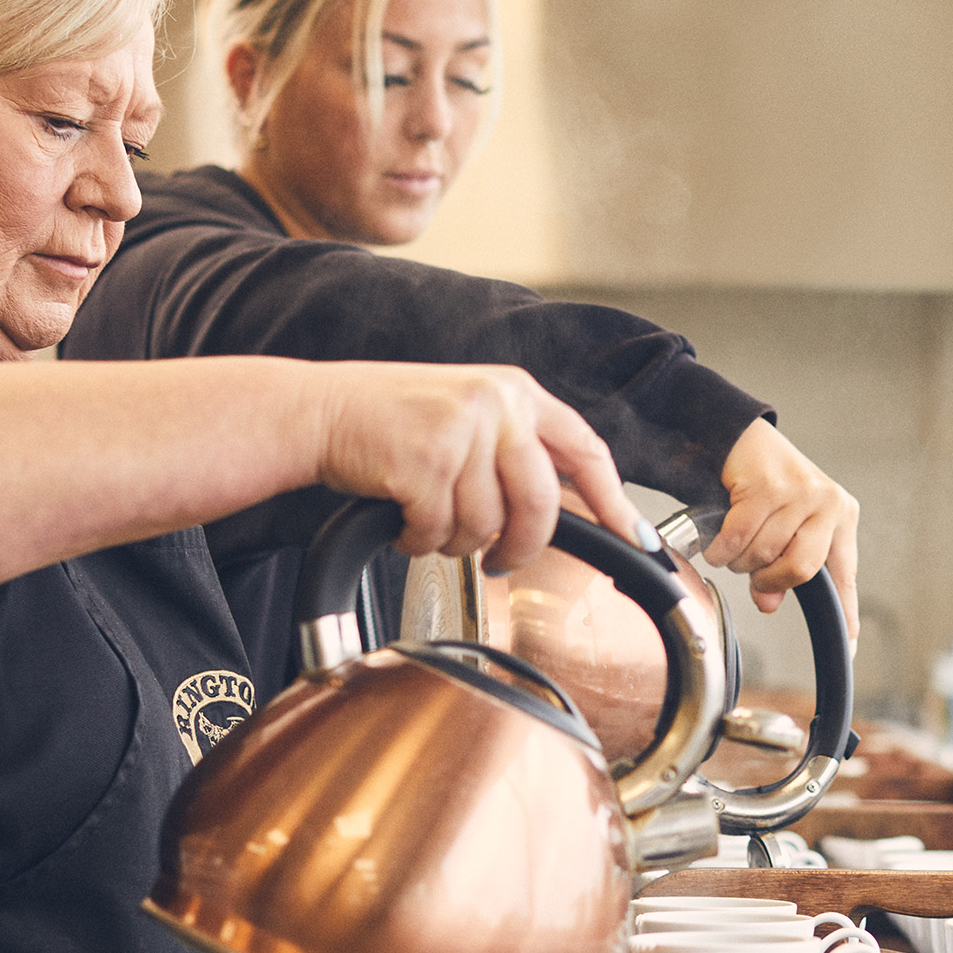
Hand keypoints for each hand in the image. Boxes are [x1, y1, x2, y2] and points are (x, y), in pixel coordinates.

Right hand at [315, 362, 644, 569]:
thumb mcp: (467, 416)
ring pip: (485, 525)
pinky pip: (440, 532)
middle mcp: (496, 404)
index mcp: (516, 391)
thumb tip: (564, 507)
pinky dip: (418, 540)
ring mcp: (461, 430)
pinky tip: (401, 517)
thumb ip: (514, 451)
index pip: (586, 449)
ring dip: (454, 541)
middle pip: (542, 505)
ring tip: (425, 518)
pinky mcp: (425, 461)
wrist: (317, 412)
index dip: (615, 500)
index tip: (636, 537)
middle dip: (521, 547)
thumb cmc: (387, 422)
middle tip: (498, 561)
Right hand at [706, 418, 859, 639]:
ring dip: (740, 560)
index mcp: (841, 518)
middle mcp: (828, 504)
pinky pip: (739, 538)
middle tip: (755, 574)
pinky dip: (722, 549)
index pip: (844, 577)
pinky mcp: (769, 485)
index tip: (849, 650)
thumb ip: (782, 569)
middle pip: (801, 569)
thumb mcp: (782, 530)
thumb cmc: (764, 488)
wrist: (739, 438)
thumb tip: (769, 604)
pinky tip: (719, 541)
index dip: (846, 616)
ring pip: (764, 554)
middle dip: (769, 579)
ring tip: (736, 544)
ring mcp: (800, 492)